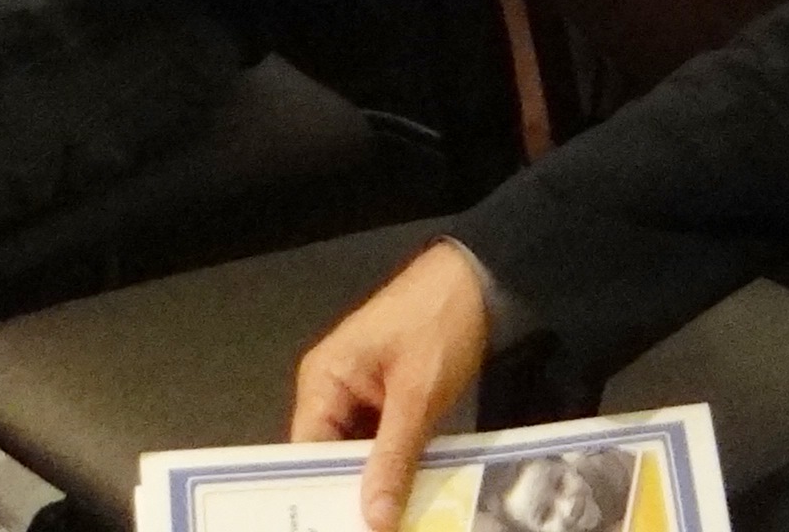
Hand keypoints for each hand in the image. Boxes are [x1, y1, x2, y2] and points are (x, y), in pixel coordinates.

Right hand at [287, 243, 494, 531]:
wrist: (482, 280)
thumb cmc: (441, 322)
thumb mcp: (418, 397)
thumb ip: (394, 458)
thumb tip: (374, 518)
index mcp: (323, 380)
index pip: (306, 451)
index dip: (320, 491)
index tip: (342, 523)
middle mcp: (332, 387)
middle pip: (330, 455)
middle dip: (352, 491)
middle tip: (371, 526)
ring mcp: (360, 391)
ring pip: (358, 452)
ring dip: (376, 480)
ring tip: (390, 518)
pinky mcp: (387, 395)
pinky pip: (381, 440)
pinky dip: (394, 463)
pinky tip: (407, 493)